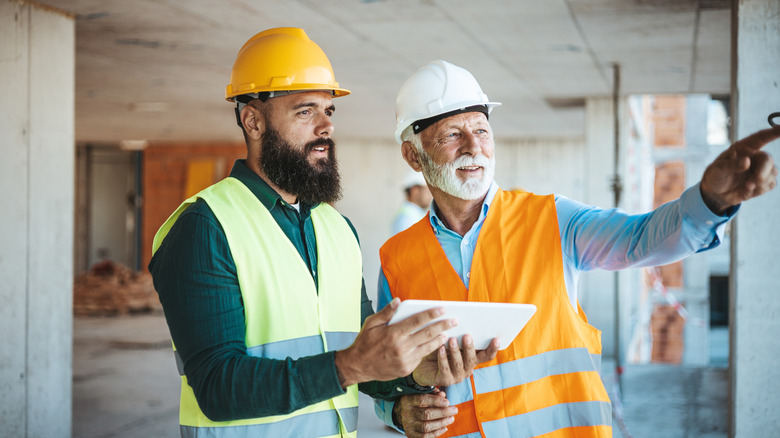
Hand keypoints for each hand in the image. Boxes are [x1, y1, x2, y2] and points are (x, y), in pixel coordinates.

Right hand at [334, 298, 453, 386]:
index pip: (417, 320)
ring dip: (439, 339)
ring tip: (448, 333)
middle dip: (443, 325)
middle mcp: (401, 347)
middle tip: (454, 320)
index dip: (431, 314)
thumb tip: (398, 300)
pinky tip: (434, 344)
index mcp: (393, 333)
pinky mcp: (406, 369)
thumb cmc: (364, 342)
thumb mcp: (371, 323)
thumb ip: (386, 312)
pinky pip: (420, 357)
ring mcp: (405, 359)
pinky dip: (428, 350)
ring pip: (427, 347)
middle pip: (427, 333)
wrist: (358, 366)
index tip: (442, 309)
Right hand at [393, 390, 456, 437]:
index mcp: (407, 400)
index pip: (421, 400)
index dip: (435, 401)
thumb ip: (431, 393)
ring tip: (451, 419)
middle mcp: (406, 413)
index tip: (447, 402)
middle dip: (443, 412)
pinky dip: (437, 433)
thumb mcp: (419, 393)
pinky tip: (445, 427)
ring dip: (441, 423)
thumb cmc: (414, 401)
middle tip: (454, 410)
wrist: (400, 413)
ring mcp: (408, 425)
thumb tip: (443, 395)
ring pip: (426, 426)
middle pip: (426, 414)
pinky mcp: (411, 434)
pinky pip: (425, 436)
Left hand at [412, 335, 499, 386]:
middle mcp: (467, 368)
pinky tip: (440, 347)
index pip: (487, 355)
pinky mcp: (445, 380)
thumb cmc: (437, 347)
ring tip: (452, 339)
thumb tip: (462, 319)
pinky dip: (443, 357)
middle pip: (472, 359)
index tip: (496, 338)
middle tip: (467, 336)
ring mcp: (457, 376)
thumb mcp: (450, 339)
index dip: (493, 348)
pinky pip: (445, 368)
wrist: (421, 360)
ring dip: (455, 351)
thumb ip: (459, 334)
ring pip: (459, 364)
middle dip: (470, 347)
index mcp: (472, 358)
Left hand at [700, 127, 779, 214]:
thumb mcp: (717, 170)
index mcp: (742, 149)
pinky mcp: (763, 181)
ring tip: (746, 187)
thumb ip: (731, 165)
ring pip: (772, 173)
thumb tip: (747, 161)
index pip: (760, 138)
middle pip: (768, 160)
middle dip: (762, 172)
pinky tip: (747, 190)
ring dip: (760, 183)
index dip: (773, 132)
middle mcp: (754, 157)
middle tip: (752, 182)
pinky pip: (770, 185)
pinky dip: (760, 190)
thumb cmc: (714, 176)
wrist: (715, 194)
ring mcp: (760, 169)